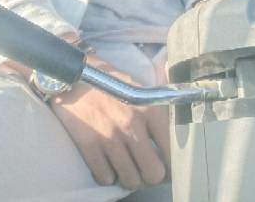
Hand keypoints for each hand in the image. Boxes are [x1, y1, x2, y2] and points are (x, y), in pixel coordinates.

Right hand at [50, 56, 169, 191]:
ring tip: (127, 167)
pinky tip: (107, 164)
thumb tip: (181, 115)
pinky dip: (107, 175)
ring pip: (130, 180)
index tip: (168, 167)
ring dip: (129, 177)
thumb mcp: (139, 86)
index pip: (171, 149)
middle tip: (145, 169)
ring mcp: (110, 137)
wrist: (73, 74)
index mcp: (149, 108)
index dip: (172, 164)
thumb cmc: (109, 80)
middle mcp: (132, 125)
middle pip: (153, 173)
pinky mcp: (89, 146)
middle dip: (151, 175)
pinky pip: (105, 178)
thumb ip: (159, 104)